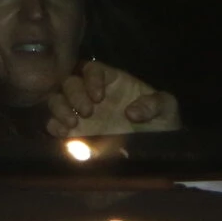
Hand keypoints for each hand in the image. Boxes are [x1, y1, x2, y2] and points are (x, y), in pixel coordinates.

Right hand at [44, 60, 180, 136]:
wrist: (156, 151)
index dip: (91, 78)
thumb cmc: (162, 124)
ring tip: (73, 123)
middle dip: (74, 94)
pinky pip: (53, 125)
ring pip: (56, 100)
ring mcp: (80, 114)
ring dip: (60, 108)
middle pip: (70, 82)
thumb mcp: (167, 108)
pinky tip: (64, 134)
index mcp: (112, 82)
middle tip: (87, 112)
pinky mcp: (74, 134)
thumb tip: (131, 112)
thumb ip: (155, 103)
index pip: (92, 69)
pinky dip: (54, 126)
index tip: (99, 96)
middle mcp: (92, 94)